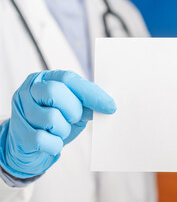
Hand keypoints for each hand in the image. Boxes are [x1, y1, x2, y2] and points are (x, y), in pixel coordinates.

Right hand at [0, 70, 115, 178]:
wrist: (31, 146)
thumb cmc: (56, 122)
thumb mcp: (73, 108)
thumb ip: (86, 102)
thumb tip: (108, 105)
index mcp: (45, 79)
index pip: (69, 79)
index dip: (91, 93)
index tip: (110, 106)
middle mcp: (29, 90)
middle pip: (55, 93)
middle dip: (73, 110)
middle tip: (74, 119)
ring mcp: (21, 111)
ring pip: (50, 118)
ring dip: (63, 130)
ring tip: (60, 131)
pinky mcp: (18, 134)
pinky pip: (43, 140)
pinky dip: (55, 145)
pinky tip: (53, 142)